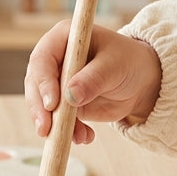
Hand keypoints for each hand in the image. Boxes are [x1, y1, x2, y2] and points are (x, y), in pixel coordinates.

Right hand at [24, 21, 161, 143]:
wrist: (140, 81)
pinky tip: (85, 137)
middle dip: (40, 109)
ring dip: (54, 125)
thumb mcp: (114, 66)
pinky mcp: (63, 104)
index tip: (52, 104)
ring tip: (76, 136)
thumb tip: (70, 96)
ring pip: (42, 106)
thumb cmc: (128, 62)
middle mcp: (54, 59)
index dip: (43, 82)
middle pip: (35, 84)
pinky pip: (57, 120)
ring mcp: (57, 83)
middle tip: (46, 129)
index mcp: (63, 38)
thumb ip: (93, 79)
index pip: (42, 59)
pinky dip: (69, 132)